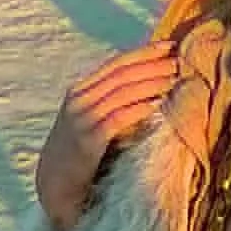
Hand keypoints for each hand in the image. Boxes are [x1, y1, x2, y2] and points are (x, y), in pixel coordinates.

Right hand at [35, 41, 179, 230]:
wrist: (53, 184)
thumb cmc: (79, 150)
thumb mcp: (90, 117)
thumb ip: (110, 100)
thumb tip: (147, 81)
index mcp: (80, 90)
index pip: (116, 63)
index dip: (144, 52)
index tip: (169, 46)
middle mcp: (79, 99)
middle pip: (121, 74)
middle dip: (151, 64)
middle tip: (177, 61)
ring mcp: (81, 119)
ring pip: (122, 92)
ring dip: (150, 83)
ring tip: (173, 79)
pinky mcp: (88, 140)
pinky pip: (118, 118)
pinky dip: (138, 108)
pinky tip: (156, 105)